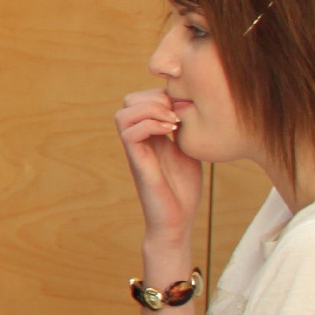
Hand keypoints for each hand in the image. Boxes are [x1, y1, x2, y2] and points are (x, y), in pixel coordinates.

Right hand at [116, 86, 203, 251]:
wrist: (176, 220)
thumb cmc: (182, 189)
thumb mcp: (187, 151)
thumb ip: (183, 131)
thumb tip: (191, 108)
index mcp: (149, 135)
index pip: (141, 100)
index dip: (160, 93)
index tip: (185, 105)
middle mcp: (138, 140)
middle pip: (128, 102)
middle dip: (154, 98)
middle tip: (178, 112)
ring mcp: (135, 151)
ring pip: (123, 114)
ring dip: (150, 110)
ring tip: (174, 121)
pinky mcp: (137, 162)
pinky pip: (129, 133)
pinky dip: (150, 125)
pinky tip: (172, 131)